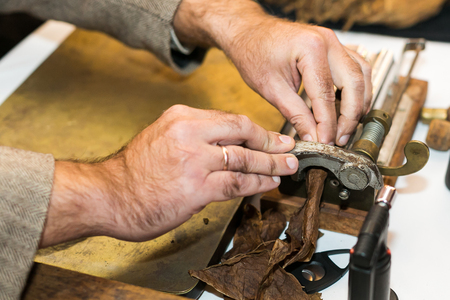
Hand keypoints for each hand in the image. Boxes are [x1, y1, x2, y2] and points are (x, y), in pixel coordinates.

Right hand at [40, 105, 296, 246]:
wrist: (106, 195)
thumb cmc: (134, 172)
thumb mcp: (162, 138)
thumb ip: (194, 138)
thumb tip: (227, 146)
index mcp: (182, 117)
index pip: (231, 119)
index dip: (257, 130)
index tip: (272, 137)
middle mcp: (190, 132)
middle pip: (243, 132)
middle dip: (271, 142)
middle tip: (289, 148)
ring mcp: (194, 159)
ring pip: (244, 158)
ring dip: (270, 164)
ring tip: (287, 168)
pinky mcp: (196, 187)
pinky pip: (237, 184)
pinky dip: (257, 184)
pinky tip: (268, 185)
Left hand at [173, 0, 371, 145]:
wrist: (248, 33)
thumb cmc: (254, 53)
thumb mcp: (271, 88)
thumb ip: (296, 114)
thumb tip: (313, 137)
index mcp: (310, 49)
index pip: (326, 95)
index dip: (329, 124)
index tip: (327, 142)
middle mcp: (328, 41)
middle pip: (354, 83)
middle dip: (350, 116)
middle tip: (341, 139)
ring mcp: (333, 41)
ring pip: (362, 74)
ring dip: (359, 103)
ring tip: (348, 127)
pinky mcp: (333, 46)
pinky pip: (356, 67)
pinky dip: (356, 89)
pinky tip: (349, 107)